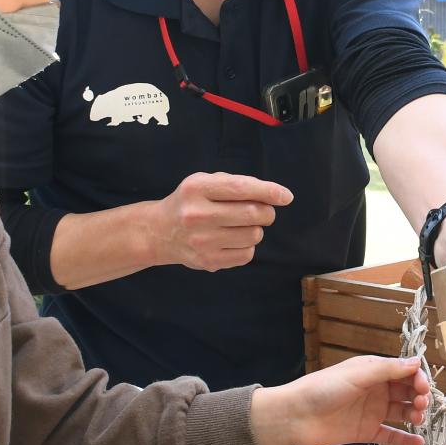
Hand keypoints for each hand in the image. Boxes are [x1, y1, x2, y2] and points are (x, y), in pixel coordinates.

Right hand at [149, 173, 292, 271]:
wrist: (159, 232)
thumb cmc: (191, 202)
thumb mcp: (204, 182)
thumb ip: (237, 184)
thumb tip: (276, 196)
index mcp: (196, 188)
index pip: (240, 188)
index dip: (268, 191)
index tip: (286, 197)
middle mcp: (196, 214)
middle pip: (252, 214)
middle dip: (267, 212)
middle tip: (263, 211)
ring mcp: (201, 241)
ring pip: (254, 235)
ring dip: (256, 229)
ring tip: (241, 226)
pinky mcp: (207, 261)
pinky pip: (247, 254)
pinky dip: (247, 246)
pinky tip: (233, 240)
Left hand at [253, 356, 431, 444]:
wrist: (295, 417)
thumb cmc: (323, 389)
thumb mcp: (357, 374)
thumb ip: (388, 370)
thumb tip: (417, 362)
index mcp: (372, 371)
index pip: (404, 372)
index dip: (417, 378)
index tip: (423, 388)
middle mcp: (375, 390)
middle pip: (406, 391)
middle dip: (418, 396)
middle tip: (421, 405)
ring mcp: (371, 412)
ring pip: (401, 412)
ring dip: (414, 415)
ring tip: (417, 420)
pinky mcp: (366, 432)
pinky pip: (390, 435)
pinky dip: (405, 440)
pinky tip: (418, 443)